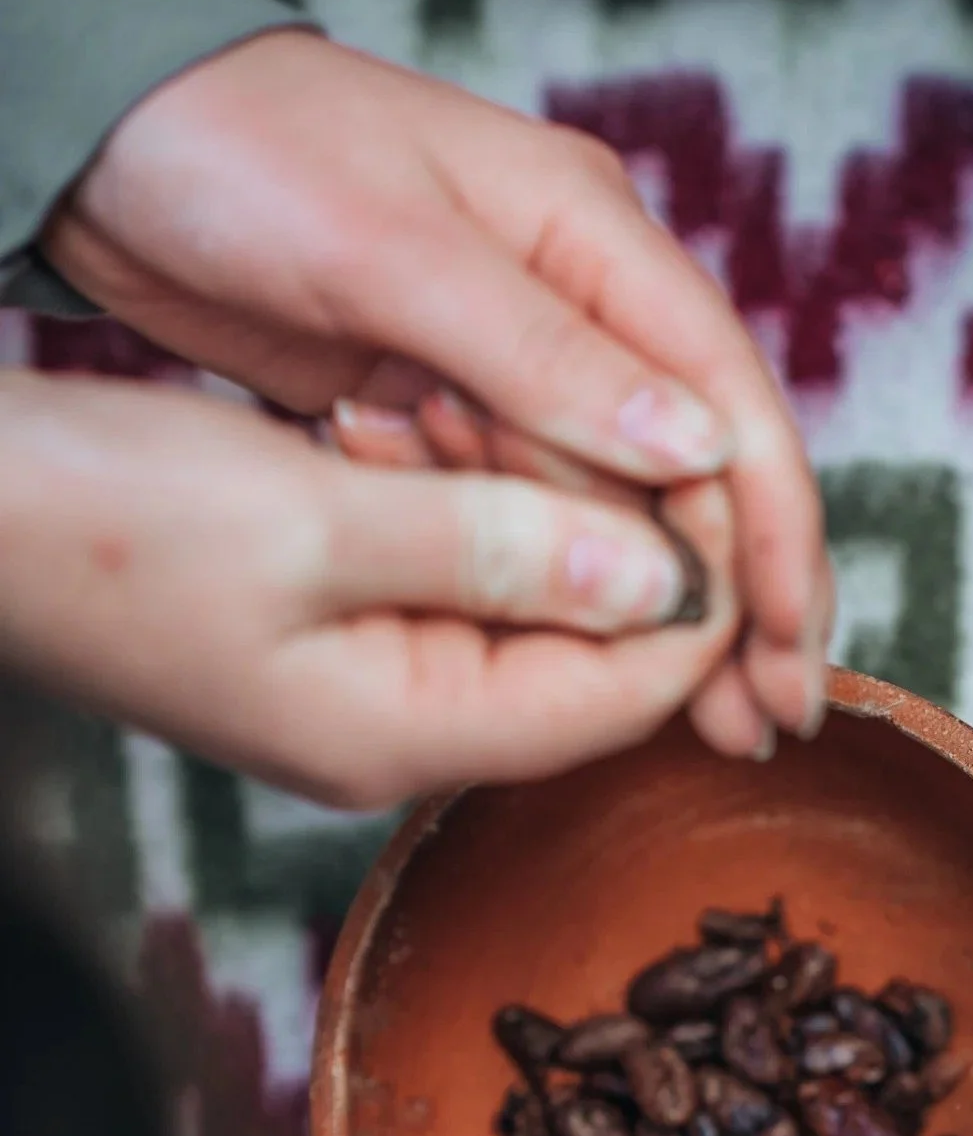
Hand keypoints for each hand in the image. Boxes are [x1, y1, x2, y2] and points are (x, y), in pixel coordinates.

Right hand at [0, 371, 738, 808]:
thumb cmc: (89, 518)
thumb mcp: (311, 523)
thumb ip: (501, 551)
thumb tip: (666, 578)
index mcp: (410, 732)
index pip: (629, 692)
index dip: (700, 589)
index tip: (721, 475)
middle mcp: (404, 731)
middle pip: (594, 653)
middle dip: (626, 534)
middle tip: (618, 419)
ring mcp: (370, 683)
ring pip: (530, 599)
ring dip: (544, 500)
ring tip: (520, 402)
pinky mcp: (336, 627)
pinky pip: (456, 570)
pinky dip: (468, 494)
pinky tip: (432, 417)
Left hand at [37, 29, 828, 757]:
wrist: (105, 134)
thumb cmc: (235, 146)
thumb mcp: (389, 248)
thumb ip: (543, 353)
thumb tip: (697, 450)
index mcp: (596, 238)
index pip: (730, 399)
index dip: (775, 531)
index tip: (785, 645)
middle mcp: (581, 301)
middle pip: (701, 466)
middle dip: (740, 594)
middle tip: (768, 716)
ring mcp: (518, 357)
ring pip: (624, 501)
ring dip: (658, 608)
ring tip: (704, 718)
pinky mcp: (454, 401)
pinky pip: (534, 506)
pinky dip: (565, 580)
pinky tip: (591, 659)